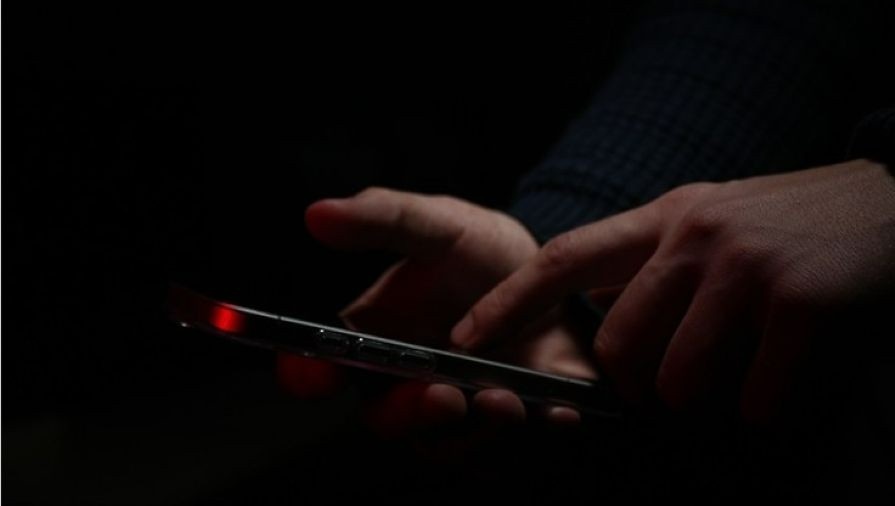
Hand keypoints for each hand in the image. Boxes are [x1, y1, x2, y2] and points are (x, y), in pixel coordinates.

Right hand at [278, 187, 594, 436]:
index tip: (315, 374)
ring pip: (445, 444)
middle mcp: (404, 385)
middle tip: (439, 394)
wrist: (555, 276)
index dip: (307, 376)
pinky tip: (555, 411)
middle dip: (406, 413)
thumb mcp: (439, 226)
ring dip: (470, 430)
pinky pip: (511, 447)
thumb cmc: (480, 254)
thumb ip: (384, 219)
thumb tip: (317, 214)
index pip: (317, 369)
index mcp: (371, 341)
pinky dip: (531, 431)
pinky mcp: (507, 425)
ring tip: (502, 399)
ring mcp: (455, 413)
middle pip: (384, 419)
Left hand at [452, 160, 894, 421]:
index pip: (568, 258)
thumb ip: (657, 262)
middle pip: (619, 348)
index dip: (510, 302)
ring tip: (743, 385)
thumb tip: (600, 322)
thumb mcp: (714, 220)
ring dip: (706, 408)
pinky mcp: (806, 307)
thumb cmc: (795, 224)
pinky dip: (766, 414)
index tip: (466, 336)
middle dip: (639, 393)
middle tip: (675, 398)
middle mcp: (699, 236)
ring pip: (679, 383)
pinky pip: (753, 402)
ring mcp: (751, 269)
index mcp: (669, 216)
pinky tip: (791, 384)